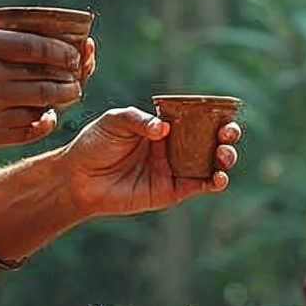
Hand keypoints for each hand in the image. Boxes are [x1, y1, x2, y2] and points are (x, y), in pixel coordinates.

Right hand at [0, 25, 85, 161]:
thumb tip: (33, 34)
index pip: (37, 45)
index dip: (64, 51)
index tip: (75, 54)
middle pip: (45, 75)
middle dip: (70, 76)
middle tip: (78, 76)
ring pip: (42, 102)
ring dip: (62, 99)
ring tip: (69, 94)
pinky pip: (30, 127)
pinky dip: (44, 122)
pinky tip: (48, 116)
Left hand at [59, 106, 241, 216]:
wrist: (77, 178)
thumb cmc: (94, 144)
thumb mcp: (115, 121)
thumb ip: (139, 120)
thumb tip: (163, 128)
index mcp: (163, 125)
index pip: (196, 117)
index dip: (214, 115)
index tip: (225, 114)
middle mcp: (172, 146)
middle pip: (209, 140)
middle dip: (226, 136)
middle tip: (228, 133)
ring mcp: (173, 169)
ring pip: (209, 163)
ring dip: (224, 158)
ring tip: (224, 154)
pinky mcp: (169, 191)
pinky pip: (197, 186)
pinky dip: (213, 182)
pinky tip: (218, 177)